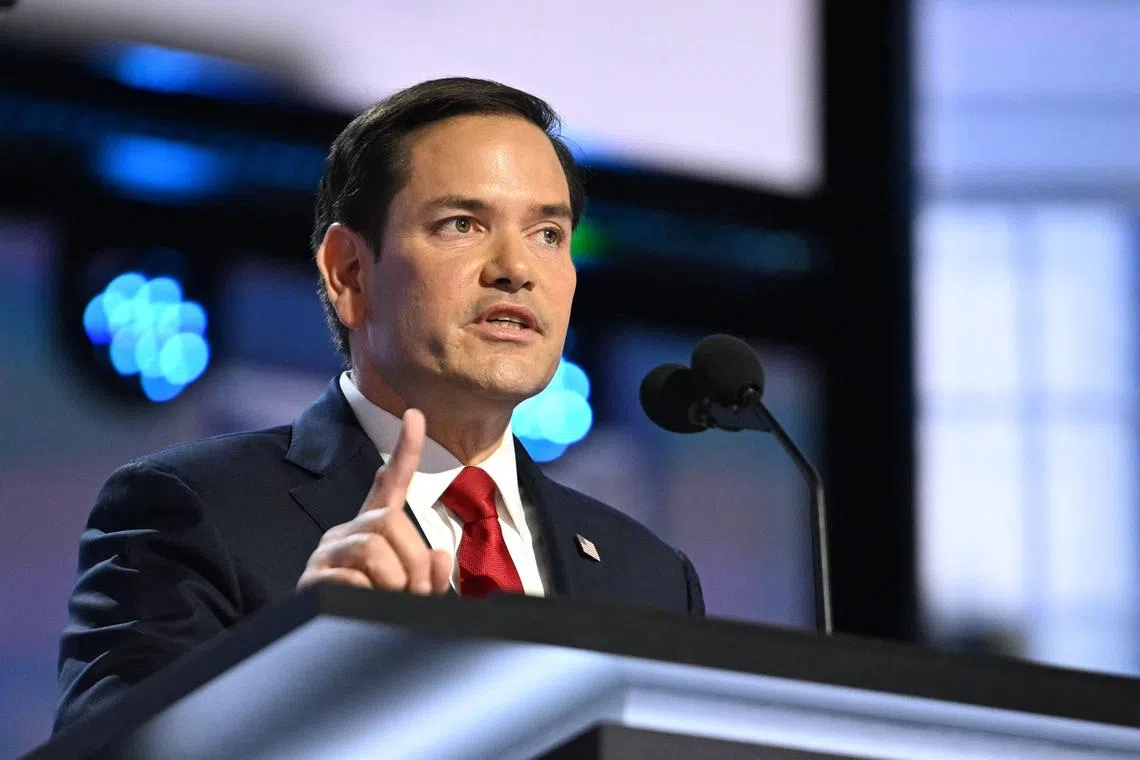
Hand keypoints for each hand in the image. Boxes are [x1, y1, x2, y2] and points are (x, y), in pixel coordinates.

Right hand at [297, 409, 451, 594]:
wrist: (332, 648)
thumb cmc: (382, 611)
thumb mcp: (414, 590)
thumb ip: (431, 572)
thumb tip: (440, 557)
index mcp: (375, 529)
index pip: (391, 483)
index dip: (407, 449)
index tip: (415, 415)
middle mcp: (347, 532)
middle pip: (390, 521)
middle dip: (414, 560)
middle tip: (417, 592)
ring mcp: (327, 554)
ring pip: (372, 548)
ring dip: (395, 581)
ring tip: (393, 601)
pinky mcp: (312, 580)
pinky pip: (350, 578)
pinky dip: (368, 596)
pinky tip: (364, 605)